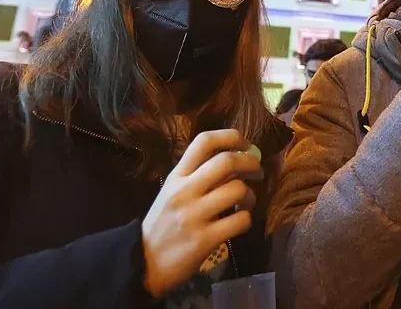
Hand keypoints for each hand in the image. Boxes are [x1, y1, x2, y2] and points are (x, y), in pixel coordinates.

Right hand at [141, 129, 262, 297]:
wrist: (143, 263)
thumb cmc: (164, 223)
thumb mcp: (173, 192)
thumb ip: (198, 174)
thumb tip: (237, 157)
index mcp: (177, 176)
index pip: (204, 141)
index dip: (232, 137)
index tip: (246, 145)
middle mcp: (184, 191)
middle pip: (227, 161)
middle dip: (251, 163)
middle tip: (257, 172)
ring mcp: (194, 215)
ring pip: (238, 190)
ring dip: (252, 195)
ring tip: (247, 202)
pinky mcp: (204, 239)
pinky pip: (241, 220)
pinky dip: (248, 218)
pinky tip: (239, 221)